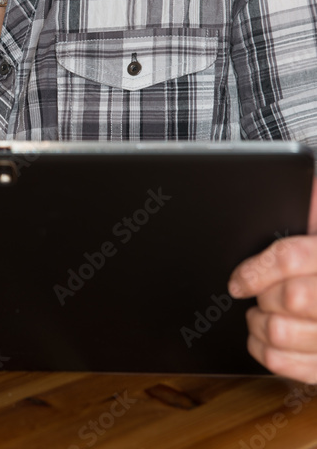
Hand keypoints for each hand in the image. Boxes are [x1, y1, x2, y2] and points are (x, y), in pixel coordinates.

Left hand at [228, 175, 316, 381]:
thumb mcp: (315, 221)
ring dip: (257, 323)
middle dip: (262, 294)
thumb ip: (309, 202)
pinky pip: (285, 365)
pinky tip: (261, 336)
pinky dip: (263, 351)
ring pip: (281, 333)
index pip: (290, 257)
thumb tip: (295, 181)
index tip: (238, 278)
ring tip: (258, 312)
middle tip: (254, 291)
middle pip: (287, 297)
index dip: (256, 268)